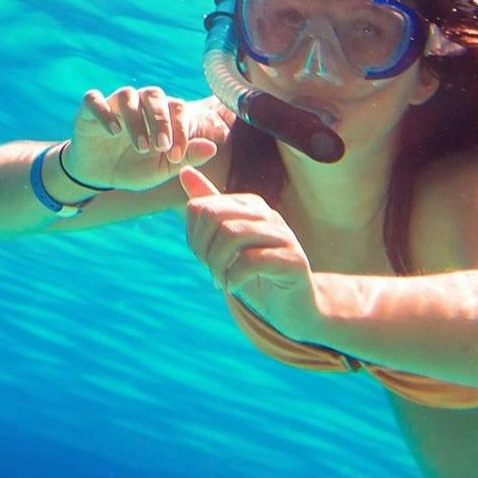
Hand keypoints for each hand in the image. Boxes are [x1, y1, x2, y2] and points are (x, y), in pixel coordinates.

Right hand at [64, 87, 229, 190]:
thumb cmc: (134, 168)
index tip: (175, 156)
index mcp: (160, 113)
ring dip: (136, 120)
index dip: (179, 129)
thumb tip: (212, 148)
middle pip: (153, 95)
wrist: (100, 177)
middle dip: (160, 121)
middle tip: (160, 147)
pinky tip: (113, 132)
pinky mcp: (89, 109)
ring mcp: (113, 103)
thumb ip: (186, 156)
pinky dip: (104, 112)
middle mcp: (139, 102)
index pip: (176, 107)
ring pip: (127, 96)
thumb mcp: (162, 168)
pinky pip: (94, 99)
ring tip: (140, 146)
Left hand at [180, 167, 321, 336]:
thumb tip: (184, 172)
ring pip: (232, 235)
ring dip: (217, 264)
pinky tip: (234, 286)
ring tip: (221, 281)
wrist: (293, 305)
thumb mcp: (225, 242)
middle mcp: (267, 214)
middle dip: (202, 249)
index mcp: (249, 205)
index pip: (202, 207)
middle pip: (214, 216)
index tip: (203, 258)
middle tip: (210, 271)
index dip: (193, 237)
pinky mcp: (292, 260)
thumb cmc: (257, 274)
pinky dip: (234, 277)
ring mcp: (282, 235)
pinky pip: (252, 260)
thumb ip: (209, 209)